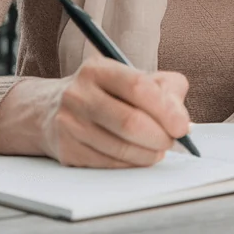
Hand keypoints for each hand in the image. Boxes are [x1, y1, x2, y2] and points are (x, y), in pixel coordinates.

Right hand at [0, 56, 190, 167]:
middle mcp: (78, 94)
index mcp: (98, 69)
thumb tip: (181, 120)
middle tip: (172, 142)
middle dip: (160, 137)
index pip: (138, 87)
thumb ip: (165, 89)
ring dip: (149, 154)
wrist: (50, 110)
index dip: (166, 110)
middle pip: (130, 122)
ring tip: (157, 150)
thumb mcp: (132, 78)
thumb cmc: (106, 94)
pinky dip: (131, 164)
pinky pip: (109, 164)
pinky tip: (136, 156)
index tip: (182, 126)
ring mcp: (69, 123)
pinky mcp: (67, 151)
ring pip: (121, 148)